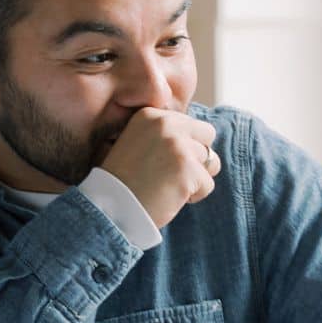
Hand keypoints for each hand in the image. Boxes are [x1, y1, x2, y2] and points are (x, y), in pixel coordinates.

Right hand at [98, 107, 219, 228]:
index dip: (182, 147)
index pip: (190, 124)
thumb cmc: (124, 181)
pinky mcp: (188, 169)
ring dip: (196, 178)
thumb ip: (164, 134)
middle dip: (198, 156)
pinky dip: (194, 196)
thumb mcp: (138, 143)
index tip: (159, 162)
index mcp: (151, 115)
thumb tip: (201, 140)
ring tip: (168, 186)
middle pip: (208, 135)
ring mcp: (178, 145)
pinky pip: (208, 184)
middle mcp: (165, 123)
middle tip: (171, 174)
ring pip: (211, 161)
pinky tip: (170, 197)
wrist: (110, 207)